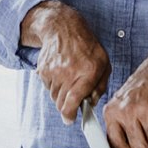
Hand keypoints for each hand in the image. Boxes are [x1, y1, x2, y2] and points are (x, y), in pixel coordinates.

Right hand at [25, 3, 110, 123]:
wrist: (63, 28)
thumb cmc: (87, 46)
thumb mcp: (103, 63)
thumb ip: (100, 86)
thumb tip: (91, 103)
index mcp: (88, 72)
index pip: (73, 102)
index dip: (70, 115)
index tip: (70, 119)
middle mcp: (69, 72)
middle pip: (61, 104)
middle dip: (67, 106)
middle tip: (72, 99)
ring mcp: (54, 71)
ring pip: (53, 97)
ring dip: (60, 94)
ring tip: (68, 79)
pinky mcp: (43, 70)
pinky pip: (47, 87)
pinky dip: (53, 85)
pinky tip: (60, 72)